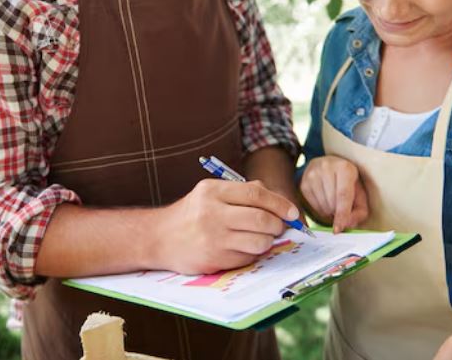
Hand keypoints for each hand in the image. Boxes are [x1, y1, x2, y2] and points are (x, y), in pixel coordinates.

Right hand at [155, 179, 297, 273]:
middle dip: (278, 225)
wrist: (158, 238)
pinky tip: (242, 249)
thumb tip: (278, 201)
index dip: (280, 204)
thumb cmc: (191, 214)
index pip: (257, 194)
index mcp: (213, 191)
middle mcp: (212, 213)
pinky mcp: (214, 259)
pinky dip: (252, 255)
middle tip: (280, 227)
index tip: (292, 212)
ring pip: (259, 242)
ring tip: (261, 238)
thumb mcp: (210, 194)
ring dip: (267, 242)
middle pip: (261, 219)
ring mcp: (213, 238)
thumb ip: (242, 192)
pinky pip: (247, 258)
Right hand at [299, 155, 368, 232]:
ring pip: (322, 205)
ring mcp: (312, 174)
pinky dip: (321, 209)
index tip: (338, 229)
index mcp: (345, 168)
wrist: (330, 166)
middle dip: (337, 212)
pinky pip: (312, 206)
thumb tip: (347, 225)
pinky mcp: (303, 182)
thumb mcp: (360, 194)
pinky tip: (325, 202)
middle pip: (332, 202)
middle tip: (341, 209)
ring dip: (329, 212)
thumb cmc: (347, 183)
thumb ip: (359, 212)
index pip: (343, 195)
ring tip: (333, 204)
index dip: (342, 214)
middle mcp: (327, 167)